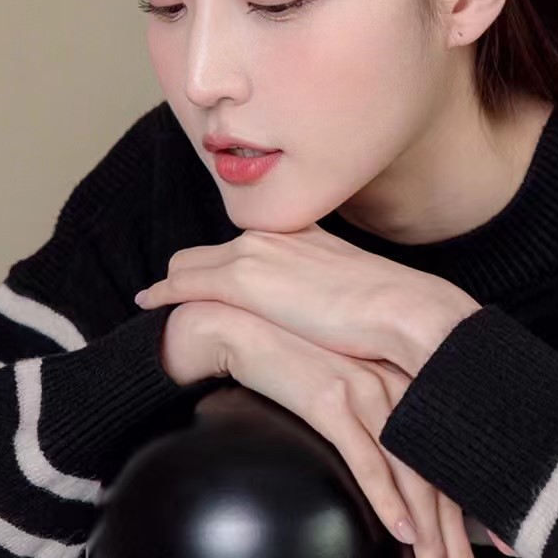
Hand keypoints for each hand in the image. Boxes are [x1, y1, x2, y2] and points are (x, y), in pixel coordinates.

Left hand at [136, 225, 479, 376]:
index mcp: (304, 235)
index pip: (248, 246)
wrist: (406, 312)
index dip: (227, 266)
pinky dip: (164, 294)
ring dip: (175, 284)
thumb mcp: (363, 296)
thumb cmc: (398, 313)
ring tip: (157, 304)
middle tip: (174, 297)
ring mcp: (256, 254)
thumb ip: (340, 296)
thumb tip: (340, 321)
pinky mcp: (242, 280)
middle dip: (191, 272)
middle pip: (210, 250)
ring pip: (190, 263)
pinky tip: (151, 307)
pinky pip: (183, 284)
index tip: (214, 282)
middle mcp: (275, 236)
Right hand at [159, 301, 483, 557]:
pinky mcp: (331, 396)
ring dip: (431, 533)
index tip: (503, 547)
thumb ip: (384, 427)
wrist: (249, 326)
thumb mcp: (355, 392)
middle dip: (460, 538)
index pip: (459, 455)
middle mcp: (400, 388)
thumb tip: (405, 482)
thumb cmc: (302, 364)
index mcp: (413, 388)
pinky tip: (403, 532)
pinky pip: (366, 457)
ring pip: (412, 473)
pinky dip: (387, 498)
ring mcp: (368, 391)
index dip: (483, 505)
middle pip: (443, 473)